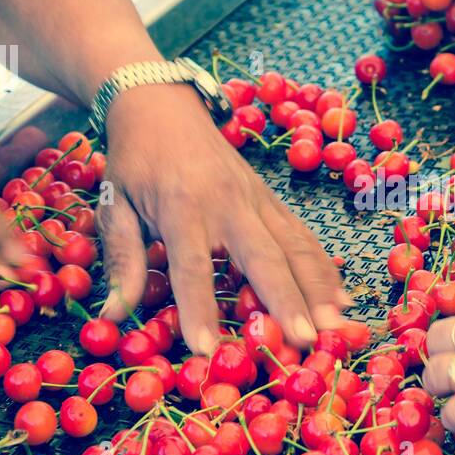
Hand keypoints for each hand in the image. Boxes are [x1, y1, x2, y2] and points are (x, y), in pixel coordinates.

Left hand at [97, 84, 346, 353]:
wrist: (163, 104)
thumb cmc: (135, 159)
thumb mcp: (114, 204)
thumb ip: (122, 260)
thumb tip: (112, 315)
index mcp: (182, 206)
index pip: (193, 266)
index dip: (200, 310)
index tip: (208, 349)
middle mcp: (229, 202)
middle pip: (264, 257)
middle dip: (286, 301)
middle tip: (303, 342)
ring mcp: (258, 199)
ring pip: (296, 246)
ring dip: (319, 289)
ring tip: (336, 327)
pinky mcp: (272, 200)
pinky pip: (303, 236)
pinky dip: (325, 269)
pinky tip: (342, 299)